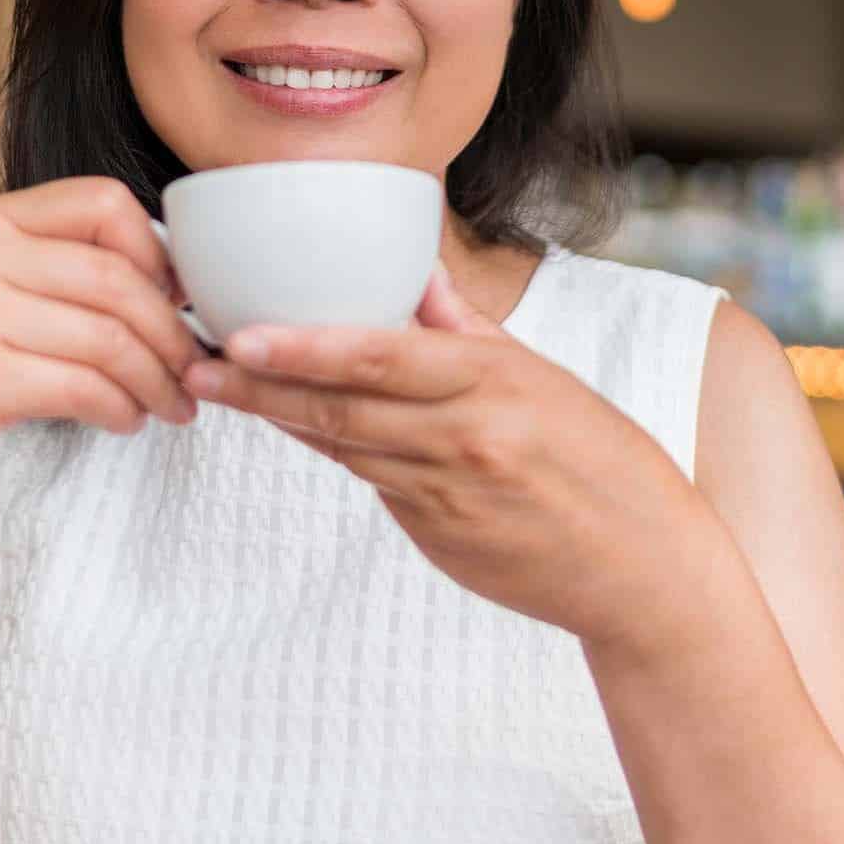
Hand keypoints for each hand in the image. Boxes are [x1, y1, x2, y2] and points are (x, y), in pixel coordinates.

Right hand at [0, 178, 201, 523]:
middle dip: (172, 332)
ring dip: (157, 380)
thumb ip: (62, 267)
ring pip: (108, 339)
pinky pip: (83, 389)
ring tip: (171, 405)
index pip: (104, 203)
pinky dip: (121, 409)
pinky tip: (127, 421)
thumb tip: (179, 276)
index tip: (180, 300)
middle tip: (195, 370)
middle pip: (116, 278)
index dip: (158, 252)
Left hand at [180, 260, 719, 655]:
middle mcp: (465, 438)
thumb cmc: (602, 461)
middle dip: (260, 385)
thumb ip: (472, 333)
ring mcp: (446, 495)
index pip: (381, 357)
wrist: (644, 569)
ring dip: (280, 417)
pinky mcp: (437, 538)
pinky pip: (374, 484)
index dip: (303, 347)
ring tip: (221, 386)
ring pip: (345, 446)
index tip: (241, 334)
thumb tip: (418, 275)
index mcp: (494, 384)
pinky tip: (295, 426)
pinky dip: (336, 451)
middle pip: (342, 407)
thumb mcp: (548, 381)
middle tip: (198, 361)